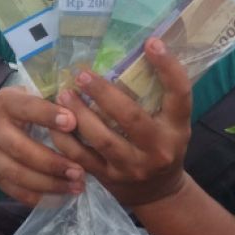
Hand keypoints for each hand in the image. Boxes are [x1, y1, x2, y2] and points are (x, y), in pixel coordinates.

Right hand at [0, 85, 83, 206]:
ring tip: (76, 185)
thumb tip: (85, 112)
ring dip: (48, 183)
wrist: (3, 126)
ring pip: (16, 173)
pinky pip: (15, 191)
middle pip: (19, 148)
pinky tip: (62, 196)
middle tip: (79, 171)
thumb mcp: (41, 96)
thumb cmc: (33, 109)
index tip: (73, 122)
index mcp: (6, 101)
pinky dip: (39, 196)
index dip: (48, 115)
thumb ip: (59, 102)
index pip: (26, 107)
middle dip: (51, 162)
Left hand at [48, 38, 192, 208]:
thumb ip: (158, 96)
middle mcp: (158, 148)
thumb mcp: (172, 123)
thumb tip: (138, 48)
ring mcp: (132, 166)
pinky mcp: (109, 178)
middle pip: (131, 117)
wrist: (158, 192)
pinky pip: (82, 157)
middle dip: (104, 93)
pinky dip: (66, 140)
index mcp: (178, 128)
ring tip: (64, 94)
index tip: (151, 42)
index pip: (180, 94)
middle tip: (82, 74)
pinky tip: (54, 122)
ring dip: (80, 115)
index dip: (168, 67)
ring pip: (103, 139)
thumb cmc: (163, 144)